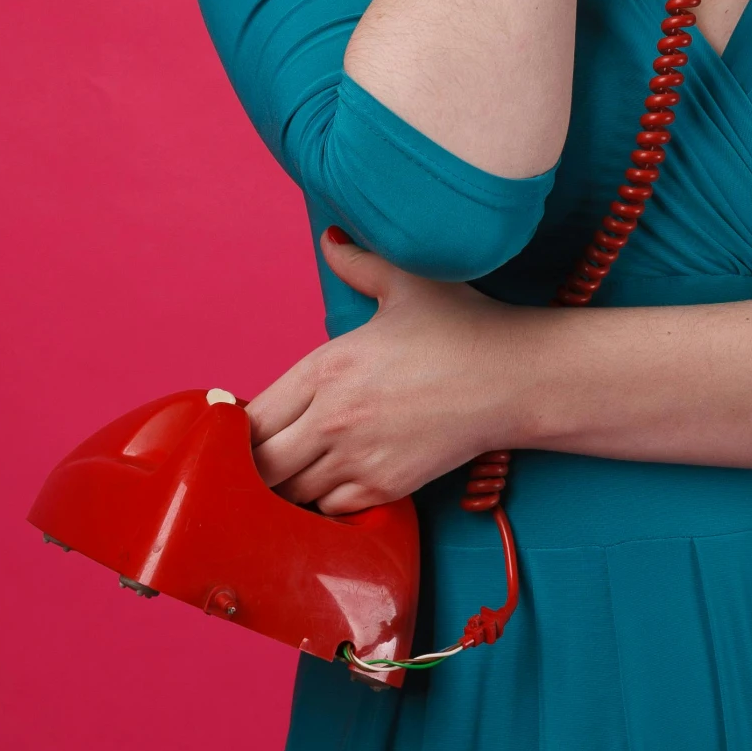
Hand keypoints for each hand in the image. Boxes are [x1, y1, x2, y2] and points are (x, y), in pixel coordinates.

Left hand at [243, 230, 541, 512]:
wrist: (515, 378)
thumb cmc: (462, 327)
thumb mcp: (406, 283)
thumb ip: (357, 263)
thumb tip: (331, 240)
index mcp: (327, 366)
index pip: (253, 415)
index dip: (236, 428)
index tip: (242, 427)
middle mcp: (334, 418)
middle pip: (261, 465)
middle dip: (252, 465)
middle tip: (260, 457)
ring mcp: (360, 458)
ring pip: (292, 493)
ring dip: (286, 486)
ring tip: (296, 469)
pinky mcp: (388, 487)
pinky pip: (332, 510)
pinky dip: (324, 503)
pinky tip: (332, 482)